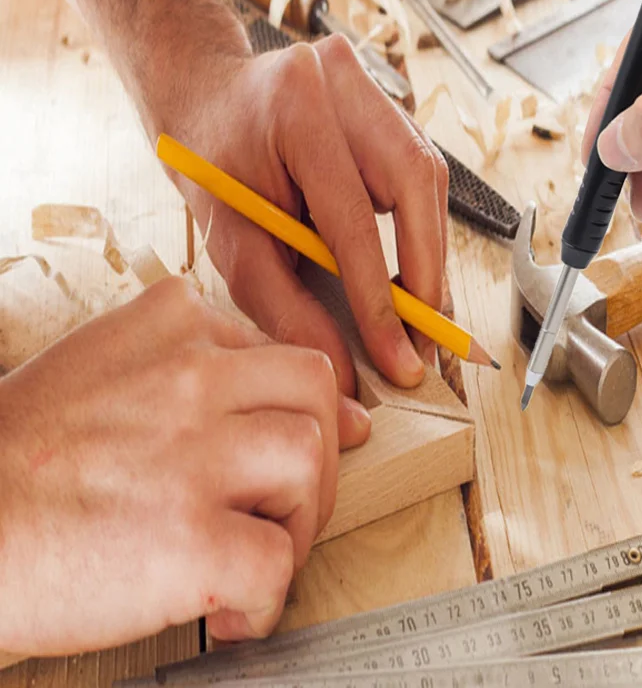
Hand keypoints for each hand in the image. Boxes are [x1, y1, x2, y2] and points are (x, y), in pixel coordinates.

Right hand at [0, 278, 340, 653]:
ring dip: (297, 520)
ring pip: (309, 461)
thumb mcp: (108, 365)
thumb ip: (200, 366)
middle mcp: (189, 377)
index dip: (296, 417)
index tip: (286, 454)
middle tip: (285, 504)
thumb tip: (310, 402)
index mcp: (173, 327)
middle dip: (318, 454)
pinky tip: (228, 607)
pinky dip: (266, 597)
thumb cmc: (23, 456)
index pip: (285, 358)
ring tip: (253, 551)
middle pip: (316, 393)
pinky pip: (276, 561)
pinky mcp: (187, 537)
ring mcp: (192, 453)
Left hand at [162, 36, 447, 427]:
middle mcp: (345, 84)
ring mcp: (373, 88)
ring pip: (429, 181)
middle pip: (416, 185)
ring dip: (430, 255)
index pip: (354, 219)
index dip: (381, 298)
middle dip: (428, 274)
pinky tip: (410, 273)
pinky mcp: (389, 109)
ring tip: (420, 317)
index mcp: (295, 110)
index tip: (399, 359)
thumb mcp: (231, 239)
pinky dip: (421, 231)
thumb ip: (284, 304)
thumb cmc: (211, 165)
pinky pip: (421, 177)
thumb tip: (343, 365)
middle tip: (426, 343)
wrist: (209, 100)